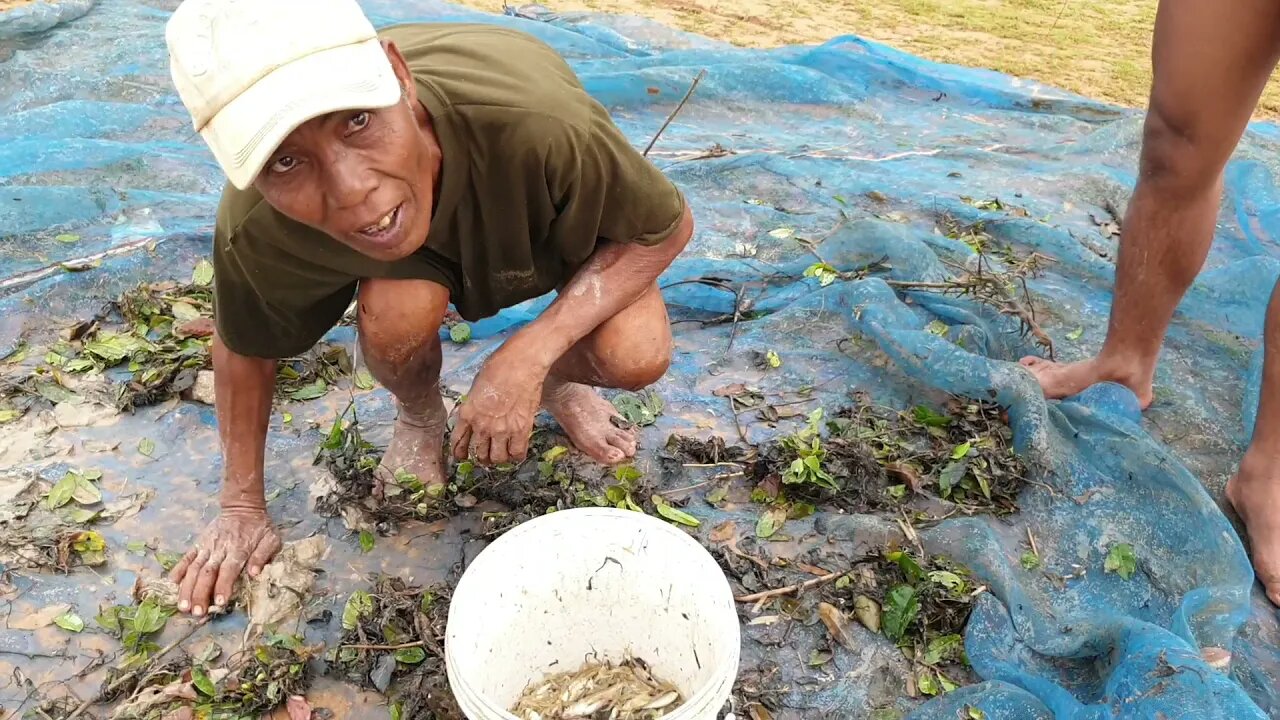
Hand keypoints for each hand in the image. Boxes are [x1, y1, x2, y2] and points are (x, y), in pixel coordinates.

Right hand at [169, 506, 280, 615]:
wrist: (242, 507)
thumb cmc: (260, 527)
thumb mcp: (271, 539)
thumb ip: (263, 555)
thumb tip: (255, 573)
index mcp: (239, 550)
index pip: (229, 570)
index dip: (223, 586)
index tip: (219, 603)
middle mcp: (219, 550)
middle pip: (207, 573)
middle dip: (200, 594)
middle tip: (196, 613)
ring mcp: (207, 547)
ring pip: (194, 569)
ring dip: (187, 588)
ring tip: (183, 606)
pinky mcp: (198, 544)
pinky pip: (186, 558)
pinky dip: (178, 570)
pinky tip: (172, 584)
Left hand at [451, 346, 546, 464]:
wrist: (521, 364)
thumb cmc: (498, 367)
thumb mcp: (476, 387)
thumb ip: (475, 405)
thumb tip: (478, 414)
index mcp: (467, 413)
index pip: (458, 442)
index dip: (459, 452)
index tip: (462, 456)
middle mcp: (482, 426)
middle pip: (478, 454)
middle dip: (481, 457)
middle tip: (486, 455)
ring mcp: (502, 430)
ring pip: (497, 458)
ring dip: (498, 459)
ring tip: (501, 454)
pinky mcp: (521, 430)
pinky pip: (516, 454)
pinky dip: (516, 456)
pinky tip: (515, 451)